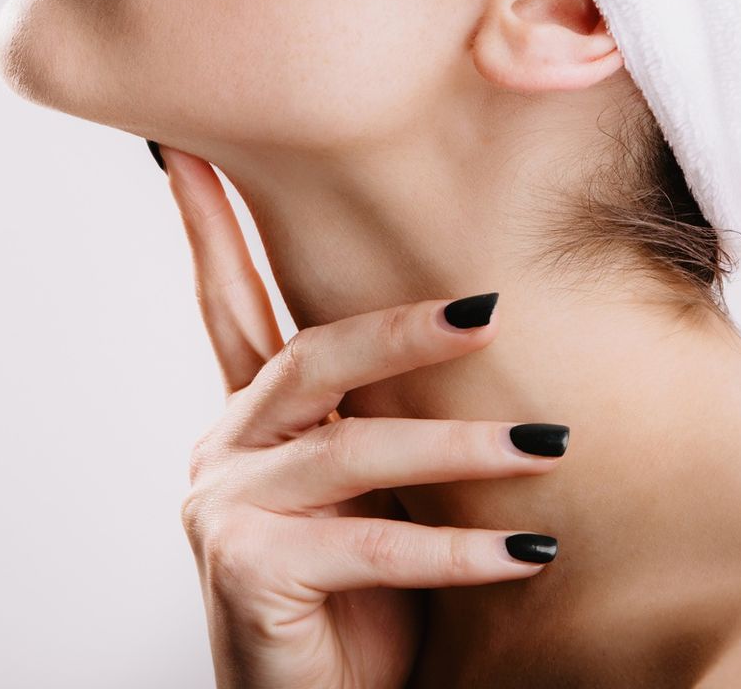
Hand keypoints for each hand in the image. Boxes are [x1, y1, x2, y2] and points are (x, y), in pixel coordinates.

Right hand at [157, 143, 566, 688]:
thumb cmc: (360, 601)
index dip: (210, 218)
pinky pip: (372, 545)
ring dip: (461, 449)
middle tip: (490, 309)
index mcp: (252, 419)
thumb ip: (389, 416)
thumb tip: (481, 324)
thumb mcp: (379, 492)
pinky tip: (530, 550)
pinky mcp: (246, 566)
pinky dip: (459, 549)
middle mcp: (226, 448)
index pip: (228, 298)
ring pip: (352, 448)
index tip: (191, 138)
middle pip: (310, 355)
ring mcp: (226, 505)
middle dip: (402, 327)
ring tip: (550, 448)